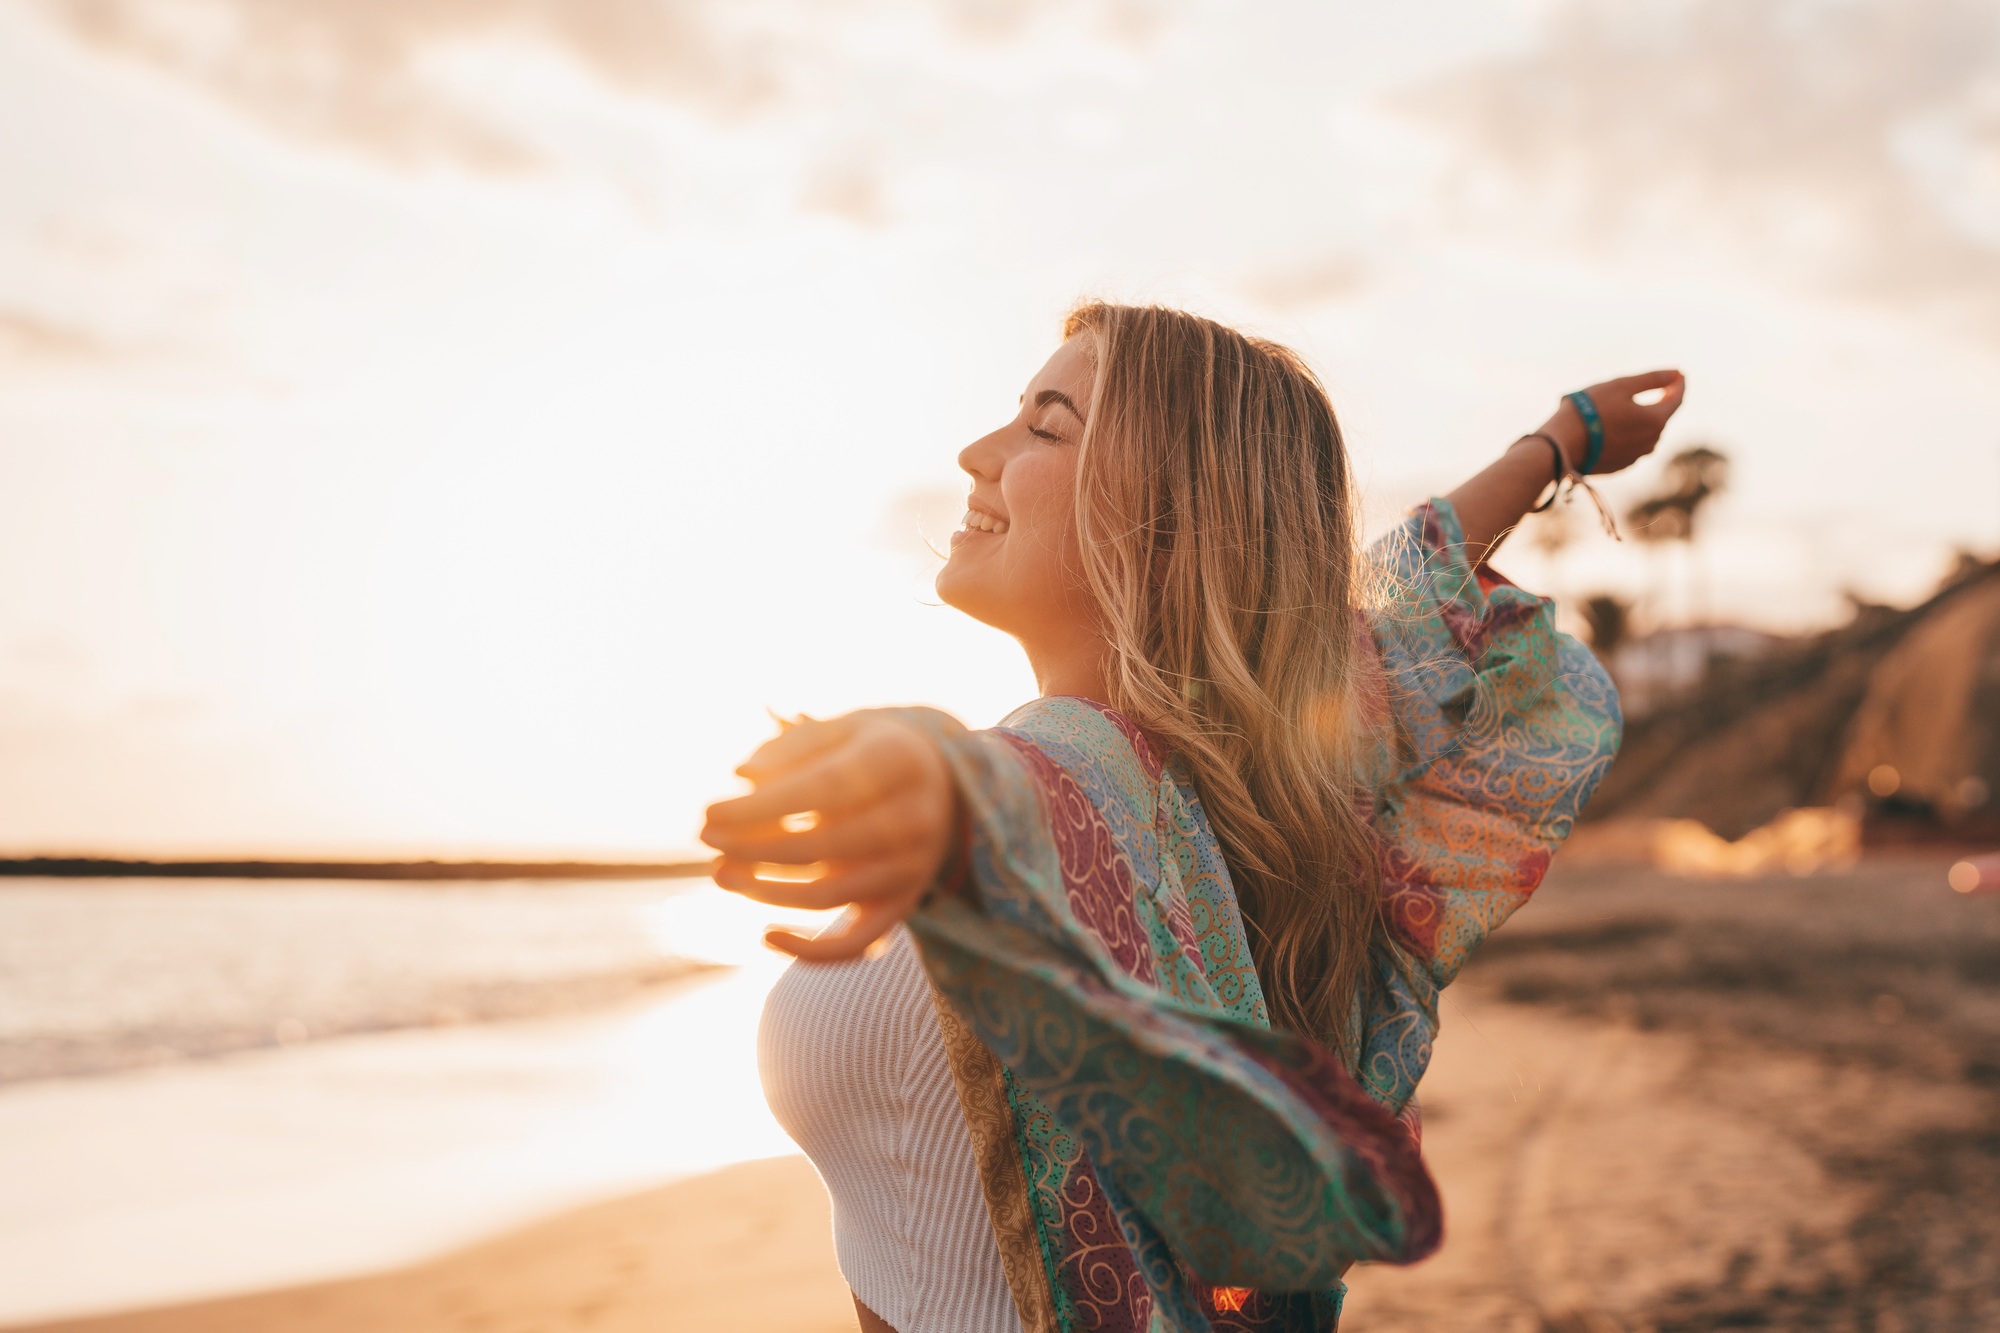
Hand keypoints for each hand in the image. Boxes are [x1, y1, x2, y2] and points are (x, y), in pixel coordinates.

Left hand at [700, 711, 959, 962]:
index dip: (761, 808)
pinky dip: (811, 952)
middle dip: (754, 848)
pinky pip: (858, 944)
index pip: (824, 790)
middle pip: (825, 846)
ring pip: (829, 895)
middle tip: (706, 839)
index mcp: (897, 762)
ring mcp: (912, 868)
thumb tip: (740, 776)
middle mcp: (915, 818)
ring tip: (721, 872)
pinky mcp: (903, 905)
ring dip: (767, 891)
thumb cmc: (871, 752)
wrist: (942, 785)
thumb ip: (790, 748)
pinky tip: (766, 935)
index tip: (709, 814)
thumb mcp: (839, 731)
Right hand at [1542, 369, 1686, 475]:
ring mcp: (1636, 456)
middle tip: (1658, 388)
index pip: (1677, 400)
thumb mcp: (1621, 386)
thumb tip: (1677, 373)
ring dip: (1644, 420)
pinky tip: (1613, 428)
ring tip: (1632, 409)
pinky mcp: (1620, 466)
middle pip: (1662, 418)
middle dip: (1661, 402)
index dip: (1678, 385)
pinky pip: (1632, 446)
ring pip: (1647, 434)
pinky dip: (1629, 435)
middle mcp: (1651, 441)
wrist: (1562, 444)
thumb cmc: (1591, 409)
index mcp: (1655, 420)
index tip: (1678, 374)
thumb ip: (1652, 379)